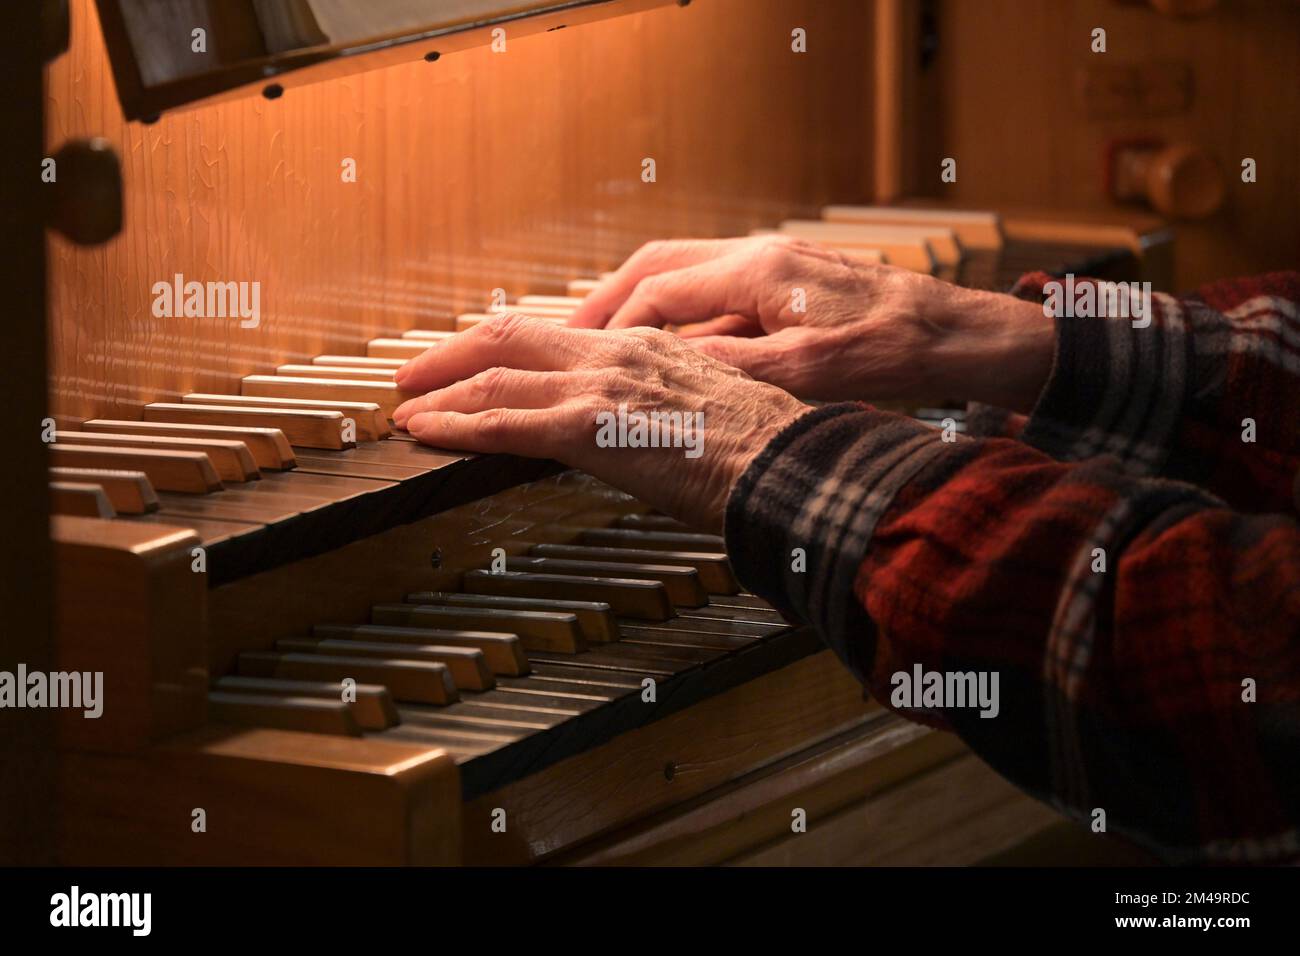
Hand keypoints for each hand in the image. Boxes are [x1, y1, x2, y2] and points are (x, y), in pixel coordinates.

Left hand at [392, 315, 809, 531]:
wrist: (790, 465)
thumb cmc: (763, 451)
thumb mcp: (707, 410)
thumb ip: (661, 407)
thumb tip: (637, 427)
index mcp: (643, 348)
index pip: (554, 336)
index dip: (503, 348)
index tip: (472, 361)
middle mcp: (615, 354)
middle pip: (510, 336)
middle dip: (451, 355)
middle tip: (413, 374)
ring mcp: (601, 387)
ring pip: (497, 375)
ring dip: (441, 392)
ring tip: (405, 408)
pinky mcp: (592, 427)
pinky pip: (506, 421)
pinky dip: (456, 425)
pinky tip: (425, 432)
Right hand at [567, 235, 1053, 411]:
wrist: (958, 334)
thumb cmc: (897, 349)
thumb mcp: (810, 371)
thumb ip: (734, 369)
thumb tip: (666, 374)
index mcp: (758, 270)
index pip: (660, 292)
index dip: (614, 327)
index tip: (584, 359)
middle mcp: (759, 257)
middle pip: (658, 267)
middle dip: (608, 301)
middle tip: (567, 336)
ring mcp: (772, 269)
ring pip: (684, 278)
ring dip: (640, 309)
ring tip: (605, 345)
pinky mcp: (787, 288)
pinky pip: (715, 298)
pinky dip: (680, 322)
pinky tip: (670, 355)